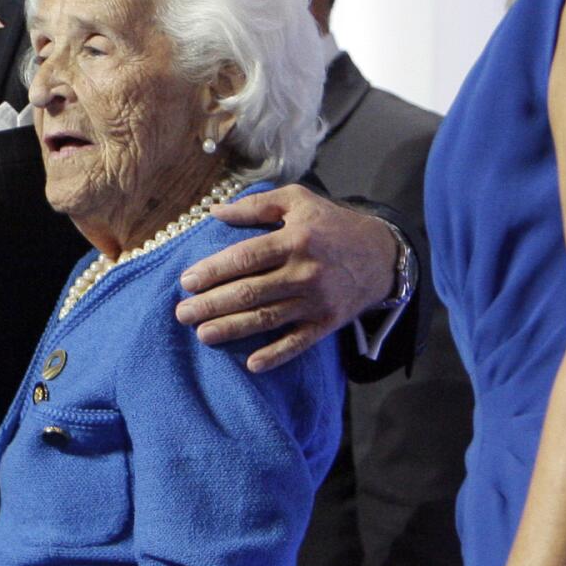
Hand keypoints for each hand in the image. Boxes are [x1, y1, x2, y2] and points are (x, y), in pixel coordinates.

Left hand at [175, 186, 401, 372]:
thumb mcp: (298, 201)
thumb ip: (256, 205)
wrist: (382, 254)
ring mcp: (316, 300)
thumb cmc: (331, 224)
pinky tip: (252, 365)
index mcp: (294, 240)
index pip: (246, 258)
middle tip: (182, 314)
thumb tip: (216, 212)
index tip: (187, 282)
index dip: (214, 271)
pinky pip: (299, 342)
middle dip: (212, 305)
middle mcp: (304, 272)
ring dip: (233, 329)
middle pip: (250, 292)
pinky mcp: (327, 322)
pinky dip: (276, 355)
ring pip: (268, 318)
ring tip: (202, 335)